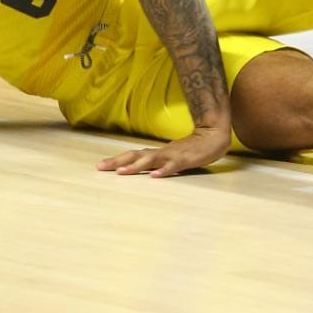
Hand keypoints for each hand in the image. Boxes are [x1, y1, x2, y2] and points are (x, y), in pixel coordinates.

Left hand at [96, 123, 230, 176]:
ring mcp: (172, 155)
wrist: (213, 135)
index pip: (132, 155)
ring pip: (151, 160)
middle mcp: (161, 152)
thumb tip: (141, 169)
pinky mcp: (186, 160)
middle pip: (136, 155)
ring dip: (136, 166)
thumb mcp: (170, 156)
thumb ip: (157, 161)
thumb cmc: (190, 149)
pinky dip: (164, 171)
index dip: (116, 160)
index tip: (99, 166)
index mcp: (156, 153)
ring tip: (122, 172)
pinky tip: (155, 177)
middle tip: (100, 168)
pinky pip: (173, 166)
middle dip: (117, 162)